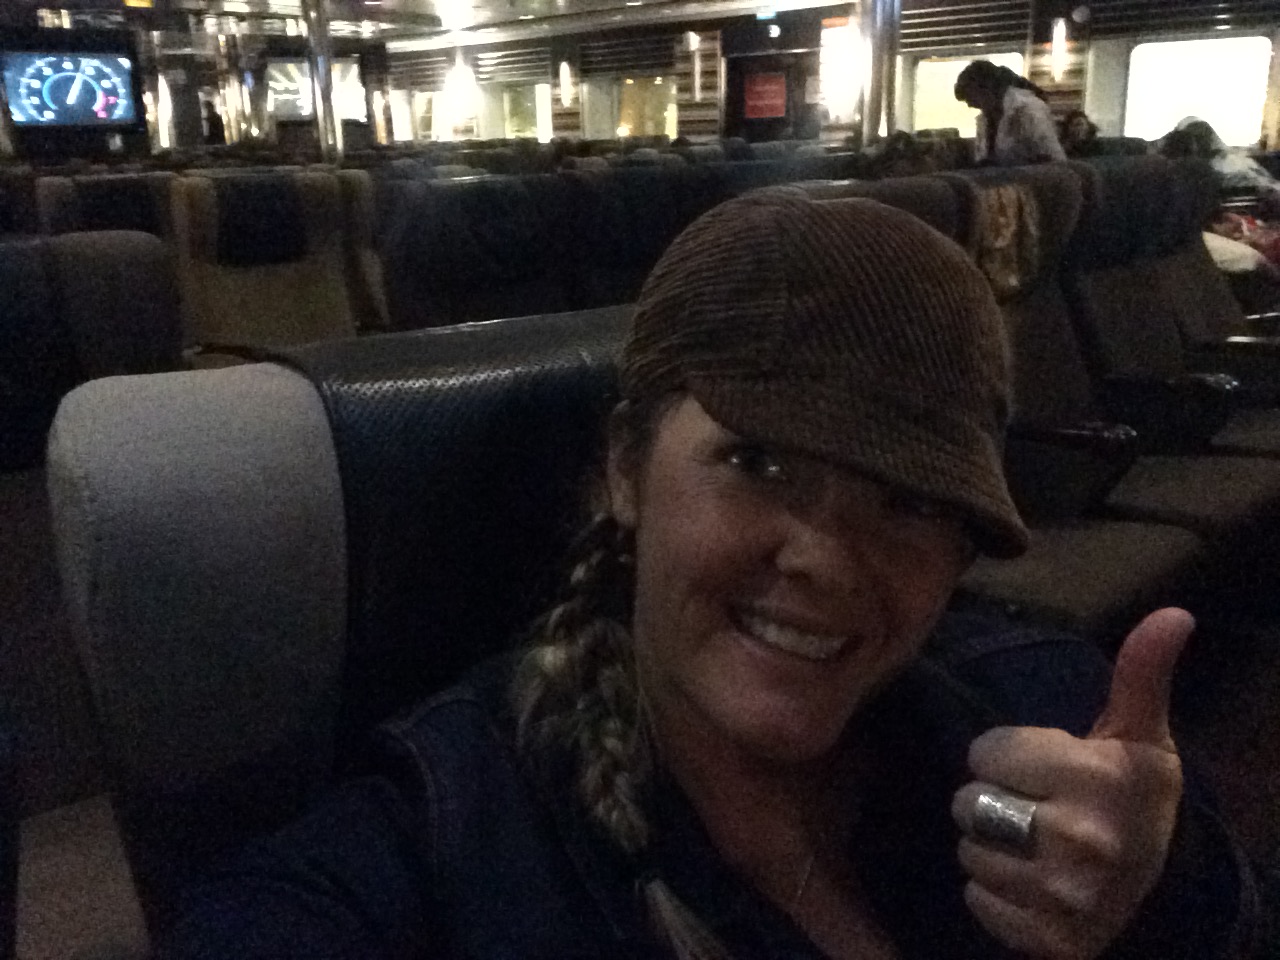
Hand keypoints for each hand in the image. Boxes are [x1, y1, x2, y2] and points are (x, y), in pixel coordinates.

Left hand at [950, 608, 1192, 958]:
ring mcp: (1065, 895)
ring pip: (969, 852)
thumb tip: (1174, 613)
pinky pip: (978, 900)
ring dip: (988, 847)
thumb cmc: (1134, 797)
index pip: (986, 752)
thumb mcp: (1140, 736)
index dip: (1005, 755)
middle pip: (970, 803)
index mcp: (1099, 779)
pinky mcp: (1049, 939)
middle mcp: (1082, 839)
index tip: (1039, 767)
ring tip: (1030, 844)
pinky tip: (1028, 884)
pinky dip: (993, 893)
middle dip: (990, 800)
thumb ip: (1140, 674)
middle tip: (1030, 806)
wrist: (1163, 893)